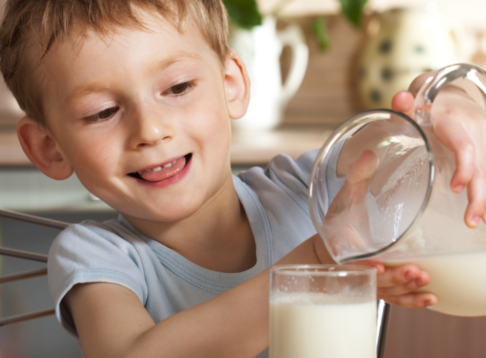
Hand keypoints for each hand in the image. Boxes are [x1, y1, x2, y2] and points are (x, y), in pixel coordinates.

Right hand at [323, 147, 436, 307]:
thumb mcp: (345, 198)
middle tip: (414, 271)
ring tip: (424, 280)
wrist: (330, 245)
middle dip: (395, 278)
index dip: (363, 267)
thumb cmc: (338, 222)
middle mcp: (356, 269)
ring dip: (405, 289)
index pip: (350, 260)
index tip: (377, 267)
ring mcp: (369, 280)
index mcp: (343, 248)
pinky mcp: (381, 285)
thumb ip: (356, 177)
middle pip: (375, 280)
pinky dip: (411, 301)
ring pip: (387, 292)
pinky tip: (430, 298)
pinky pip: (395, 299)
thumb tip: (370, 153)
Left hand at [392, 73, 485, 227]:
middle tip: (471, 220)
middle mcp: (474, 129)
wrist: (453, 91)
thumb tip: (400, 99)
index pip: (464, 146)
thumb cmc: (428, 100)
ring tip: (479, 221)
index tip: (455, 187)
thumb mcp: (415, 99)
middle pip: (482, 165)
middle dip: (479, 194)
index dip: (465, 167)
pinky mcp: (485, 145)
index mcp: (453, 120)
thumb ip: (405, 104)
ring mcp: (483, 137)